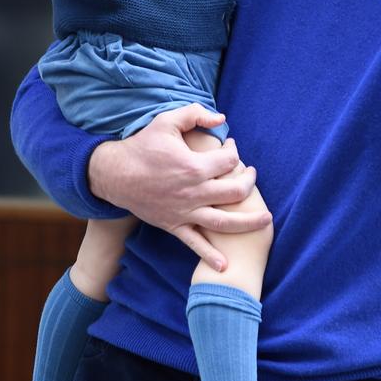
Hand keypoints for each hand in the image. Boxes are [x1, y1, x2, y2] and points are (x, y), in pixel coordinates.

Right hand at [87, 103, 266, 270]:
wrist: (114, 174)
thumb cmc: (142, 146)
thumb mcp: (167, 121)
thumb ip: (195, 114)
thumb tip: (222, 118)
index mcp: (194, 166)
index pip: (230, 161)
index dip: (235, 151)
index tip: (231, 147)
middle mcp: (193, 192)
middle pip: (235, 192)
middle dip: (249, 182)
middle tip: (251, 174)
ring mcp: (185, 211)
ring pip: (224, 222)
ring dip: (248, 222)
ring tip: (266, 220)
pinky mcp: (174, 225)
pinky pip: (195, 243)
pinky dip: (210, 256)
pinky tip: (225, 266)